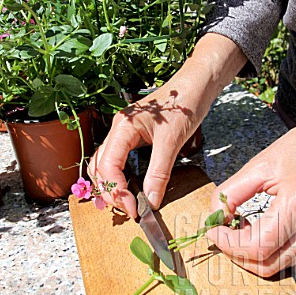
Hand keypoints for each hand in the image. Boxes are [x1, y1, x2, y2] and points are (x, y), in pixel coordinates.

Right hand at [89, 33, 246, 217]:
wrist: (196, 84)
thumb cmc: (184, 106)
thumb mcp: (172, 142)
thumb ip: (159, 173)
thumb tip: (150, 202)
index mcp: (122, 127)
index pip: (107, 166)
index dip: (117, 192)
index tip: (133, 209)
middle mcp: (117, 129)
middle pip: (99, 167)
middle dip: (110, 191)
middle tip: (129, 209)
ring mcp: (123, 132)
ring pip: (104, 163)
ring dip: (111, 185)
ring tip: (126, 202)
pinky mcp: (132, 135)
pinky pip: (116, 158)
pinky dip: (118, 175)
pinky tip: (129, 186)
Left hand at [207, 124, 295, 276]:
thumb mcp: (260, 165)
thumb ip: (232, 192)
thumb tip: (215, 217)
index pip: (257, 246)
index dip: (227, 243)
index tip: (213, 229)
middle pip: (267, 264)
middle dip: (236, 252)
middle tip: (221, 232)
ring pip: (279, 265)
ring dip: (252, 254)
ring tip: (241, 228)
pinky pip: (292, 259)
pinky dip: (270, 253)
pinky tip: (261, 232)